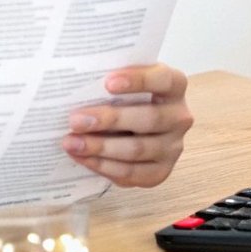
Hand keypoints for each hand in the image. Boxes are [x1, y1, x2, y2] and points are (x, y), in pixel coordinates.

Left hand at [61, 63, 193, 187]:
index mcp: (175, 87)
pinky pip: (132, 173)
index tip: (108, 82)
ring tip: (71, 143)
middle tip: (76, 120)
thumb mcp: (125, 80)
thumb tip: (77, 81)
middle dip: (109, 120)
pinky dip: (104, 167)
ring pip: (137, 150)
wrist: (134, 125)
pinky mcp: (160, 171)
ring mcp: (172, 147)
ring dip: (100, 147)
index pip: (164, 80)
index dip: (139, 80)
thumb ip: (110, 78)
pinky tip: (83, 158)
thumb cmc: (126, 96)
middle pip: (149, 119)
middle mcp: (179, 117)